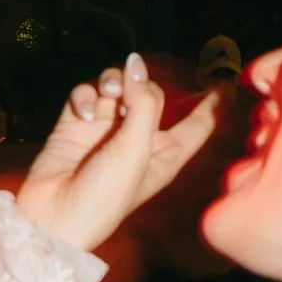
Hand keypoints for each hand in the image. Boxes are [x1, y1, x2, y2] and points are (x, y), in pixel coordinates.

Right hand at [15, 55, 219, 258]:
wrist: (54, 218)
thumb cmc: (104, 196)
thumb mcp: (136, 149)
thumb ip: (144, 102)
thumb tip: (137, 63)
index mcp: (165, 154)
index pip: (198, 124)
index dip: (213, 103)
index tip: (227, 82)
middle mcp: (138, 140)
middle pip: (150, 93)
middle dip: (140, 83)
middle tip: (126, 90)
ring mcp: (106, 131)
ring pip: (116, 87)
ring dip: (112, 83)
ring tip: (107, 94)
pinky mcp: (76, 126)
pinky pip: (86, 96)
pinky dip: (85, 97)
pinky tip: (82, 113)